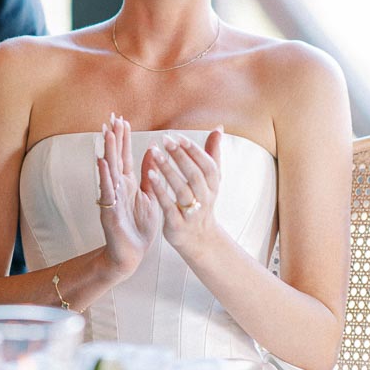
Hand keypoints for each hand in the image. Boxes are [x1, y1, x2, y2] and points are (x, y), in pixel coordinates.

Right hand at [96, 114, 160, 276]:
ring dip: (108, 151)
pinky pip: (108, 191)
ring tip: (107, 133)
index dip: (123, 138)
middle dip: (113, 138)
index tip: (121, 120)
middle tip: (112, 117)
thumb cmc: (139, 227)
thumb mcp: (149, 196)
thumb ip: (149, 175)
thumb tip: (152, 151)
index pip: (124, 156)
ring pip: (110, 171)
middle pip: (115, 158)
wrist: (131, 254)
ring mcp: (112, 198)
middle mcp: (118, 187)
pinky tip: (102, 163)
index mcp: (128, 184)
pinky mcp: (110, 211)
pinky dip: (105, 176)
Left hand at [141, 128, 223, 250]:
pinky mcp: (177, 224)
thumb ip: (212, 154)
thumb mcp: (211, 181)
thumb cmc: (202, 203)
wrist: (199, 240)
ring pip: (182, 189)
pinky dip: (160, 189)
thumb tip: (218, 128)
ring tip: (155, 153)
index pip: (208, 166)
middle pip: (195, 175)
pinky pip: (168, 205)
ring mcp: (191, 213)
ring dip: (169, 170)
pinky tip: (150, 174)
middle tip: (166, 139)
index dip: (194, 151)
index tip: (179, 137)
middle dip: (181, 156)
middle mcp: (205, 199)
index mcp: (213, 186)